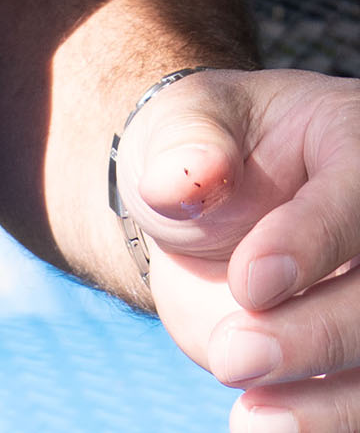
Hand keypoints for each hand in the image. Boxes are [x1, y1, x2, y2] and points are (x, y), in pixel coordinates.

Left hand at [130, 64, 359, 427]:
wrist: (206, 208)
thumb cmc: (200, 151)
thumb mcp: (183, 124)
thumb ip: (186, 146)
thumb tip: (185, 179)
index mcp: (351, 139)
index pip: (353, 199)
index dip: (310, 244)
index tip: (247, 284)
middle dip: (318, 334)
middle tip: (232, 357)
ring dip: (334, 403)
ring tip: (253, 420)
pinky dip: (331, 420)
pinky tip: (273, 430)